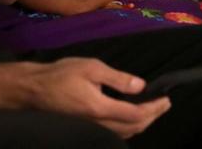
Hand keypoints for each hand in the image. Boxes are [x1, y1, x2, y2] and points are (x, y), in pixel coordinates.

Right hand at [20, 58, 170, 138]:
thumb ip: (118, 78)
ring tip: (152, 110)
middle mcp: (98, 123)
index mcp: (101, 108)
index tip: (166, 99)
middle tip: (164, 105)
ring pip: (124, 133)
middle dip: (152, 117)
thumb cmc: (61, 74)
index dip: (155, 109)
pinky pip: (114, 133)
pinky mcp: (86, 128)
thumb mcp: (92, 68)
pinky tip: (130, 118)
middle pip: (133, 128)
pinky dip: (128, 127)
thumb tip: (141, 86)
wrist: (34, 89)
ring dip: (141, 124)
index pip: (136, 114)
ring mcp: (91, 128)